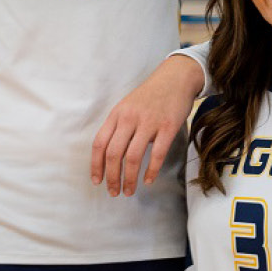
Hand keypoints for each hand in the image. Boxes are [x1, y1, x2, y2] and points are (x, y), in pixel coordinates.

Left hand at [92, 53, 206, 196]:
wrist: (176, 78)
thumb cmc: (151, 96)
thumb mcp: (128, 107)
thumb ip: (118, 127)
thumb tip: (110, 155)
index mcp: (117, 115)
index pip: (99, 144)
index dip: (96, 165)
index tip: (97, 181)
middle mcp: (130, 118)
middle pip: (114, 154)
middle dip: (112, 177)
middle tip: (114, 192)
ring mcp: (149, 122)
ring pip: (133, 157)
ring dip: (129, 178)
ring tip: (129, 191)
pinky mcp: (168, 126)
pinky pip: (157, 154)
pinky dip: (151, 170)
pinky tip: (148, 180)